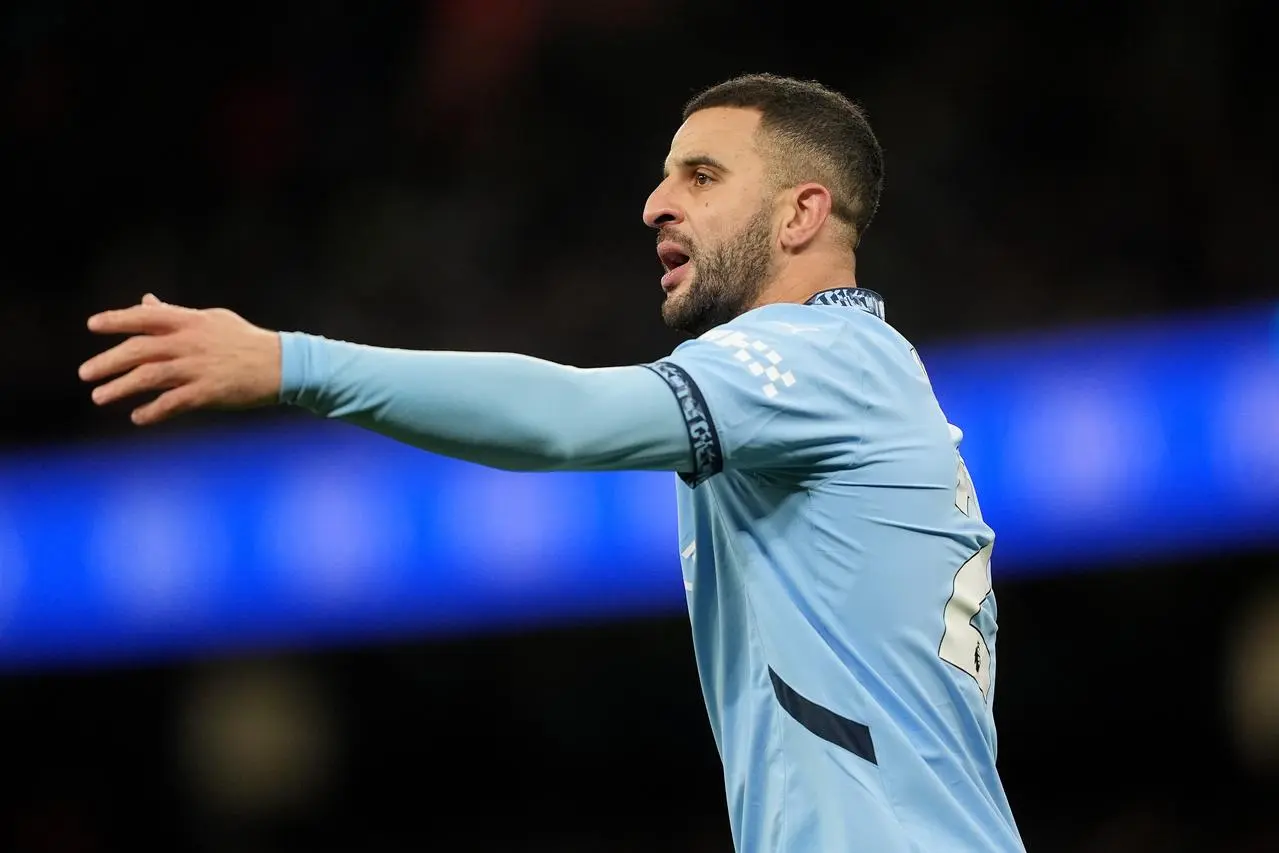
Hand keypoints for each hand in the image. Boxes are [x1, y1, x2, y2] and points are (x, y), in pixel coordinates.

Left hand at [79, 294, 281, 424]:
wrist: (282, 365)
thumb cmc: (245, 340)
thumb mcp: (212, 319)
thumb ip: (177, 313)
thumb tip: (146, 302)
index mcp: (190, 321)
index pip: (145, 317)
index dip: (117, 320)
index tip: (93, 325)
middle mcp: (190, 342)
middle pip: (139, 350)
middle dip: (108, 361)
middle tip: (85, 374)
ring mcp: (198, 368)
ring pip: (149, 376)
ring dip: (121, 387)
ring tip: (100, 397)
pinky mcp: (208, 392)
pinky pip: (172, 402)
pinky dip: (152, 411)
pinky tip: (137, 417)